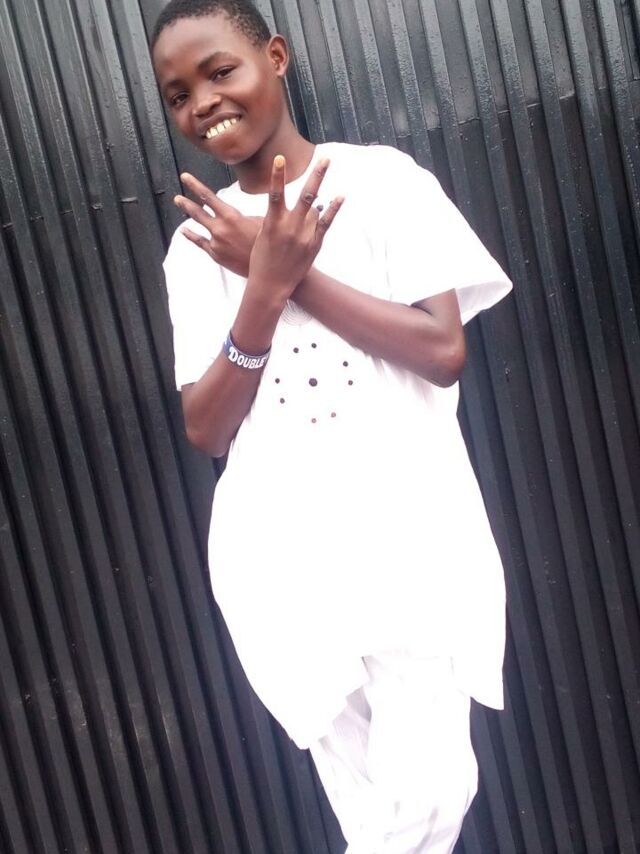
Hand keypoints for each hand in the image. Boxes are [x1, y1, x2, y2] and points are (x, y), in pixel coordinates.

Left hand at [174, 173, 261, 276]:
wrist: (265, 268)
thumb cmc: (266, 243)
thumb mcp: (261, 221)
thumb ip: (247, 215)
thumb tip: (245, 210)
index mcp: (230, 216)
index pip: (207, 196)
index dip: (194, 185)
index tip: (184, 177)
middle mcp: (219, 228)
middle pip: (197, 212)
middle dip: (185, 203)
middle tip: (176, 197)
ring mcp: (215, 242)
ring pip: (197, 227)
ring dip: (187, 216)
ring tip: (181, 208)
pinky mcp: (215, 255)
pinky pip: (200, 243)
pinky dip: (191, 235)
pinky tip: (184, 231)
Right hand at [248, 155, 343, 301]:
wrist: (271, 284)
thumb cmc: (261, 259)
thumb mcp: (262, 236)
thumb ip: (273, 218)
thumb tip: (284, 204)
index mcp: (273, 224)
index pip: (275, 194)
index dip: (277, 175)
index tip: (280, 158)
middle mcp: (290, 227)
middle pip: (306, 195)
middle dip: (316, 175)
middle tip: (325, 158)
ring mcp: (304, 236)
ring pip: (314, 209)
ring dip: (317, 197)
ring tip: (320, 183)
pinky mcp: (314, 244)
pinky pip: (325, 223)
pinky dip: (332, 209)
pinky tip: (339, 197)